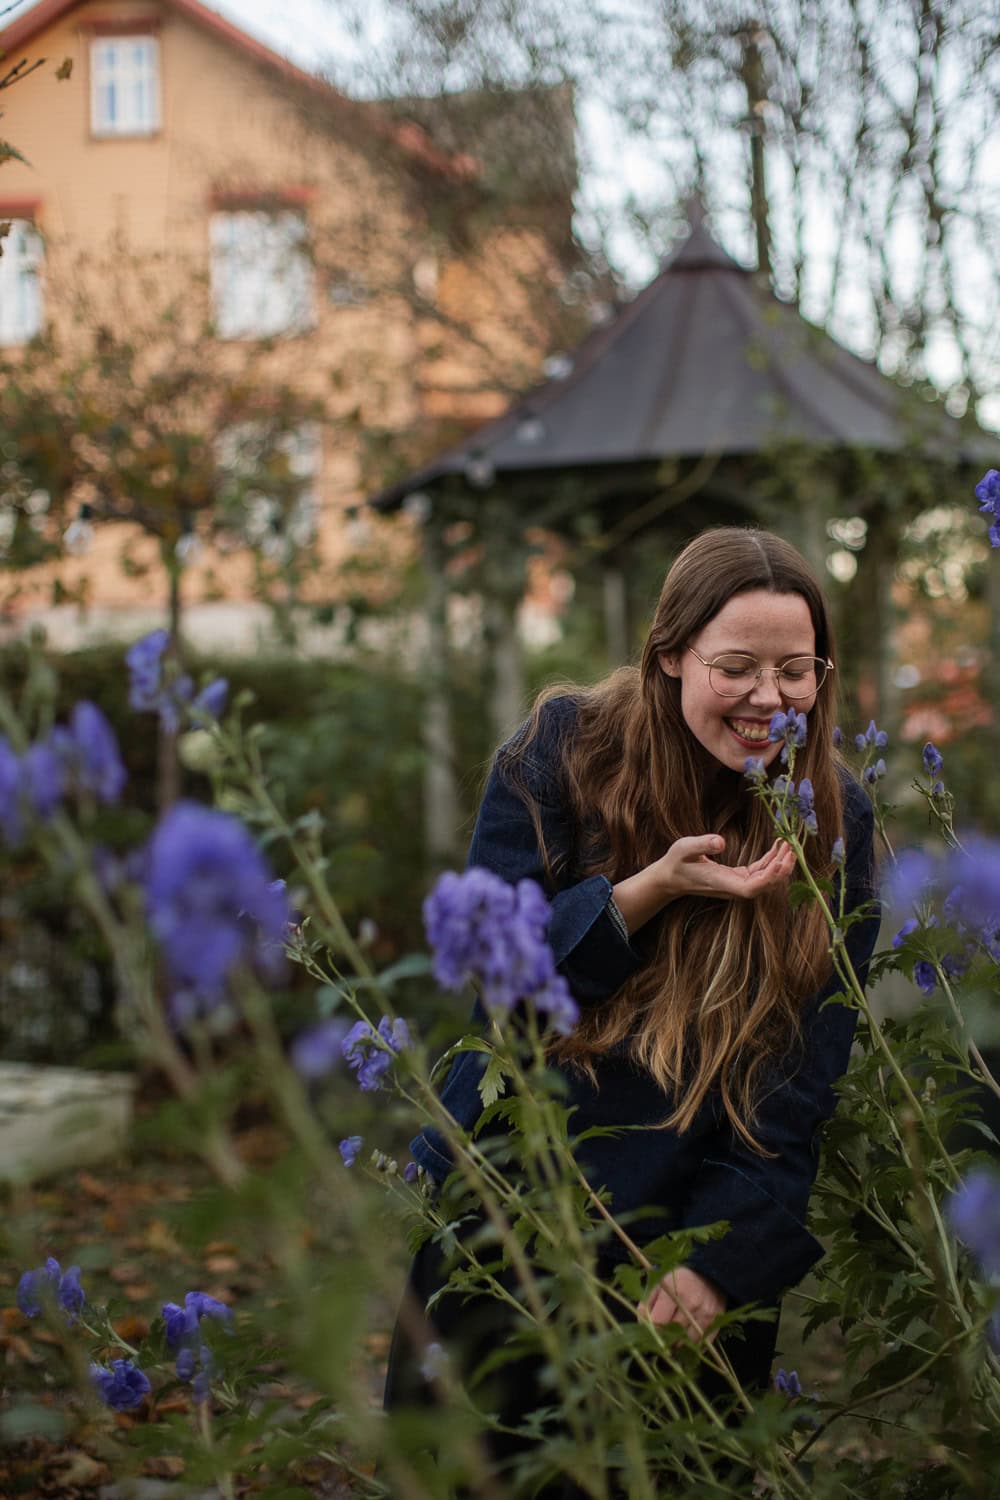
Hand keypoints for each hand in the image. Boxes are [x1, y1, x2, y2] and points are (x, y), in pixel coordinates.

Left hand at [637, 1266, 725, 1340]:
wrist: (709, 1272)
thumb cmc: (679, 1278)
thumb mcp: (659, 1283)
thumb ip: (647, 1303)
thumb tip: (642, 1325)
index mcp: (675, 1292)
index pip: (659, 1323)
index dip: (652, 1330)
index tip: (649, 1331)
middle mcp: (692, 1304)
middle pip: (673, 1334)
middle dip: (665, 1338)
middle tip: (661, 1336)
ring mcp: (706, 1314)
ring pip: (688, 1341)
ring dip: (680, 1342)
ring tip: (675, 1335)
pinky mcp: (717, 1321)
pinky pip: (703, 1342)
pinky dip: (694, 1343)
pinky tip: (688, 1335)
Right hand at [657, 835, 795, 902]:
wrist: (670, 878)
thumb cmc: (676, 862)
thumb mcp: (684, 848)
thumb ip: (702, 844)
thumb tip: (721, 841)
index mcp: (722, 882)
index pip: (751, 888)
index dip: (768, 878)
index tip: (780, 862)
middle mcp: (733, 887)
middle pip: (764, 885)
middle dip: (781, 869)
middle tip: (792, 848)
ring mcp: (736, 884)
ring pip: (765, 880)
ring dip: (779, 864)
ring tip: (789, 845)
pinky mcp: (737, 878)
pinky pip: (759, 872)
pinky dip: (770, 861)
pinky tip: (777, 847)